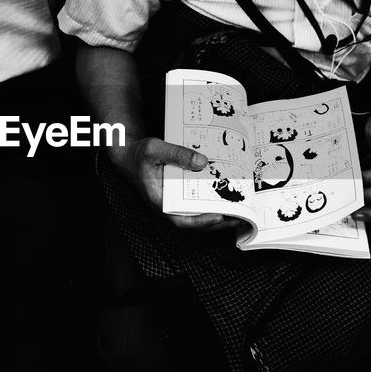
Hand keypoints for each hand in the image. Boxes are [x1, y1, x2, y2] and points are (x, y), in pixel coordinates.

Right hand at [110, 136, 232, 230]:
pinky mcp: (181, 197)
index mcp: (159, 201)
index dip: (200, 222)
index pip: (180, 220)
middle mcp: (169, 207)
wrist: (130, 156)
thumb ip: (176, 153)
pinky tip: (227, 197)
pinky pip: (199, 204)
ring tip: (240, 211)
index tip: (218, 217)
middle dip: (219, 223)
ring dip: (220, 216)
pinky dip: (213, 203)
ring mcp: (176, 203)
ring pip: (199, 216)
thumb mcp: (154, 149)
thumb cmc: (138, 155)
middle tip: (240, 217)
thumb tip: (202, 162)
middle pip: (196, 223)